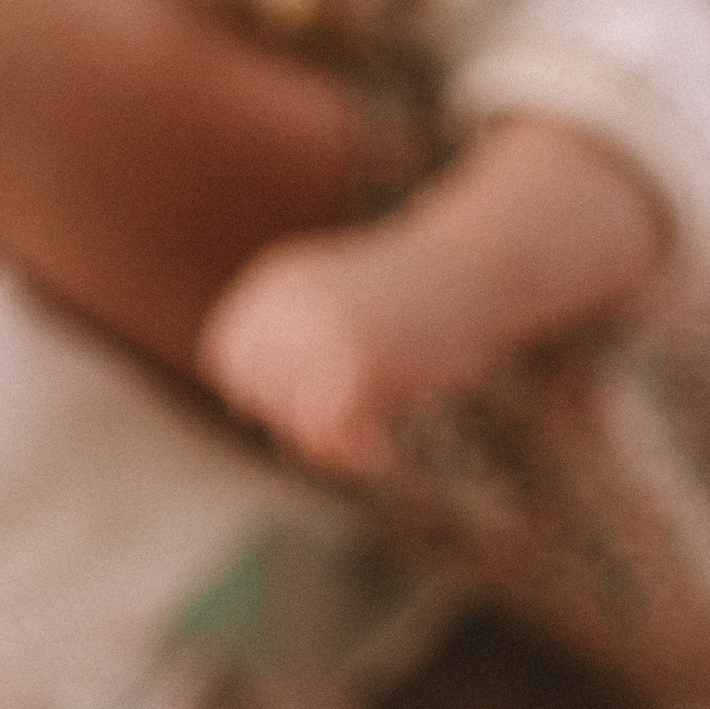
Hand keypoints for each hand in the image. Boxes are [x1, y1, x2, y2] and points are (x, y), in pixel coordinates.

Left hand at [197, 226, 455, 474]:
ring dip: (324, 444)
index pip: (229, 357)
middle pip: (258, 393)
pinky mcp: (358, 362)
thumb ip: (299, 352)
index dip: (262, 391)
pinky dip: (351, 452)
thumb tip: (280, 430)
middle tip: (351, 424)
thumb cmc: (417, 294)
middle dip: (297, 420)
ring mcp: (322, 332)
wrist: (480, 257)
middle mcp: (288, 303)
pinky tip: (381, 448)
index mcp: (275, 282)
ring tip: (366, 442)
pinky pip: (329, 431)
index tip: (311, 398)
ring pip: (291, 418)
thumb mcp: (339, 309)